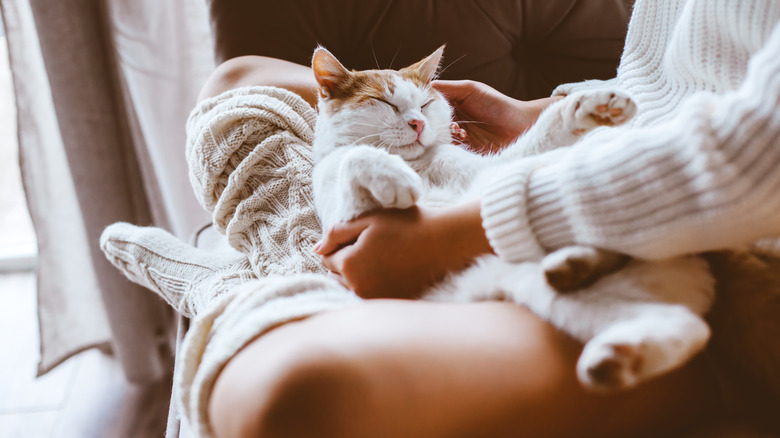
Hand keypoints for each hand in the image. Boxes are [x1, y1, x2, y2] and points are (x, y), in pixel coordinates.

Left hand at [313, 202, 493, 298]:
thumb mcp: (368, 220)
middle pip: (338, 277)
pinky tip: (392, 272)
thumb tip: (316, 250)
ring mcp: (376, 300)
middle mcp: (358, 288)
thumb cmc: (407, 226)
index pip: (327, 259)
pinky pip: (371, 296)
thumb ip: (337, 233)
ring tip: (383, 260)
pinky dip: (375, 286)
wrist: (445, 243)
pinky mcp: (391, 305)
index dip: (340, 245)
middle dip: (346, 263)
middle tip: (373, 247)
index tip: (361, 237)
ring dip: (359, 276)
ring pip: (352, 288)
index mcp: (349, 265)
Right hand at [433, 80, 561, 153]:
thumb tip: (426, 86)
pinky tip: (459, 138)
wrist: (521, 127)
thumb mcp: (472, 89)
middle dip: (430, 124)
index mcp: (453, 103)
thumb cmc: (499, 105)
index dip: (422, 106)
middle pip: (432, 122)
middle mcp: (453, 119)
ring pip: (439, 137)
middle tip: (428, 124)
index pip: (431, 104)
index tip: (415, 109)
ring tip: (452, 129)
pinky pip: (449, 149)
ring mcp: (458, 135)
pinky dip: (450, 145)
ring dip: (442, 134)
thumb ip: (449, 88)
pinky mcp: (464, 149)